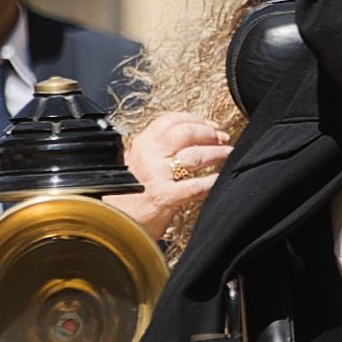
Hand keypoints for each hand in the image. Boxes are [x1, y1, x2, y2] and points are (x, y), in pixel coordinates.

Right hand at [113, 110, 230, 233]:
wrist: (114, 221)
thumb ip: (157, 150)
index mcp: (142, 144)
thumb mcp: (137, 163)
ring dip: (217, 153)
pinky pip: (197, 185)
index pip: (171, 120)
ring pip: (195, 156)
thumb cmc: (127, 195)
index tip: (211, 125)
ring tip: (227, 154)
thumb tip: (189, 139)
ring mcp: (157, 176)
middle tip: (222, 138)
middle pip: (186, 133)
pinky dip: (213, 180)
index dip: (196, 120)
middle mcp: (149, 156)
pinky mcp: (166, 197)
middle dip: (209, 134)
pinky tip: (221, 178)